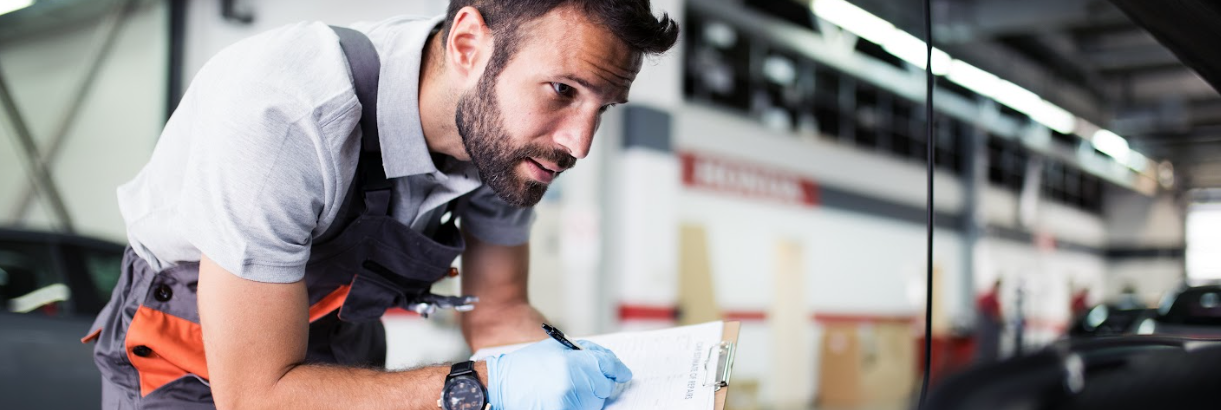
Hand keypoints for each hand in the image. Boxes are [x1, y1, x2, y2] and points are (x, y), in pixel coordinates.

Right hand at [485, 339, 632, 409]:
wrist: (499, 385)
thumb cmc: (523, 367)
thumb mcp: (554, 350)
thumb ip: (582, 355)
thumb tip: (606, 364)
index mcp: (571, 363)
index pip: (607, 367)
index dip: (617, 369)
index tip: (622, 373)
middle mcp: (572, 384)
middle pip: (603, 387)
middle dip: (599, 383)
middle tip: (586, 380)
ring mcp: (567, 403)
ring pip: (595, 402)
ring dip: (589, 397)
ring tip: (568, 389)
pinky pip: (582, 409)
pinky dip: (580, 405)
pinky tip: (566, 398)